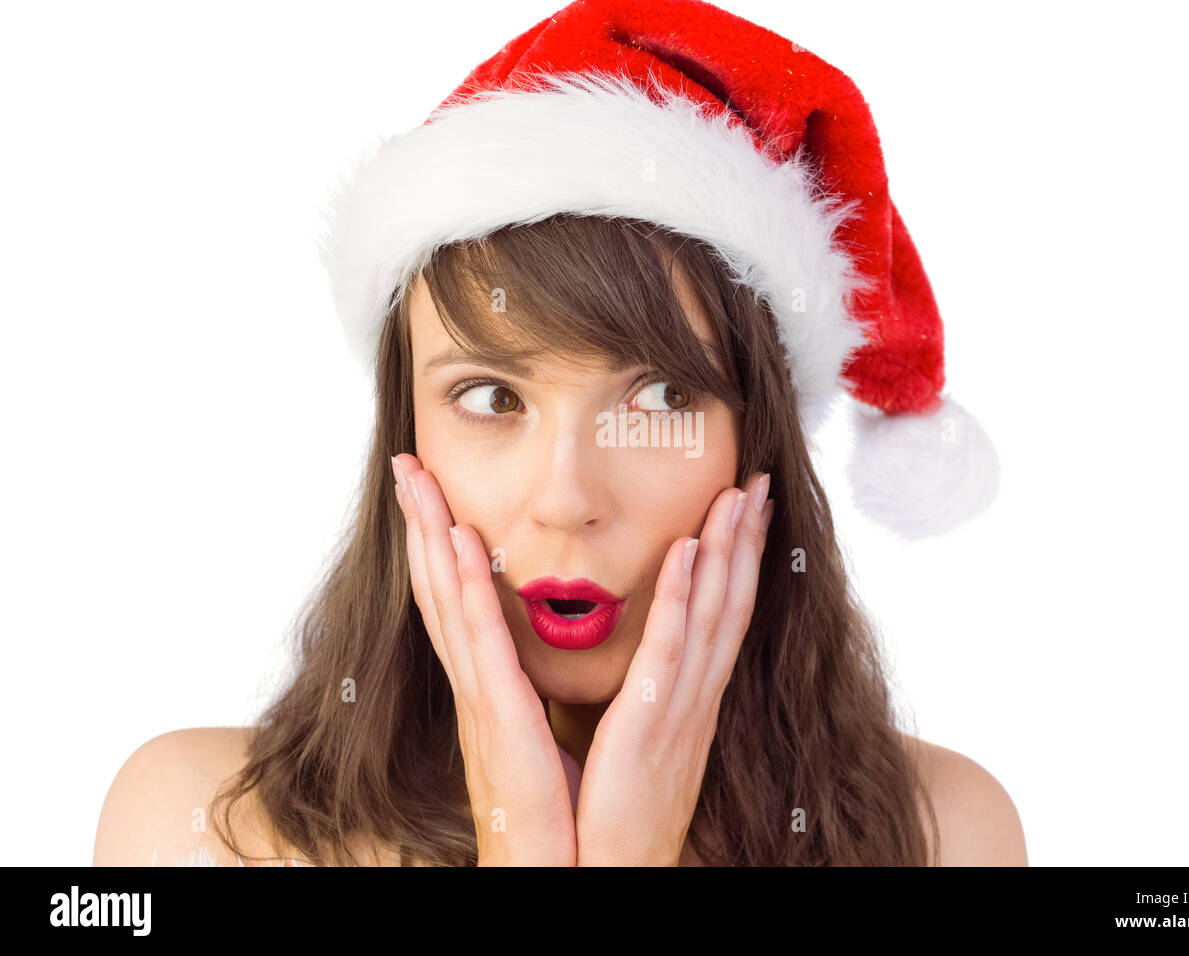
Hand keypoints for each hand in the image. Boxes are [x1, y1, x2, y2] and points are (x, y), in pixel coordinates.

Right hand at [392, 454, 576, 865]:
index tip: (430, 493)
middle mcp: (479, 689)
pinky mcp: (500, 725)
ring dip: (433, 538)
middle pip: (440, 591)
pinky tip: (461, 544)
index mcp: (493, 691)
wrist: (561, 876)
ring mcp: (482, 705)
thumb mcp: (546, 739)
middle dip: (421, 525)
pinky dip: (466, 592)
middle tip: (405, 465)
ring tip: (418, 483)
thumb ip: (535, 694)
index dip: (438, 545)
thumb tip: (535, 657)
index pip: (458, 602)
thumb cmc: (560, 816)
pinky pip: (483, 647)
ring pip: (449, 606)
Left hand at [574, 471, 773, 864]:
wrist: (615, 873)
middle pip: (730, 605)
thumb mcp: (643, 743)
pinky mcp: (648, 723)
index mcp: (693, 702)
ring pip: (711, 616)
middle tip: (759, 483)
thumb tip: (649, 665)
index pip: (723, 619)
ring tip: (737, 496)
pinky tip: (688, 553)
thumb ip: (650, 698)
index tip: (748, 513)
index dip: (740, 563)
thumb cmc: (617, 812)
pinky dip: (681, 598)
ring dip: (727, 552)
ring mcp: (680, 710)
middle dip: (747, 542)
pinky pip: (668, 651)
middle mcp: (697, 699)